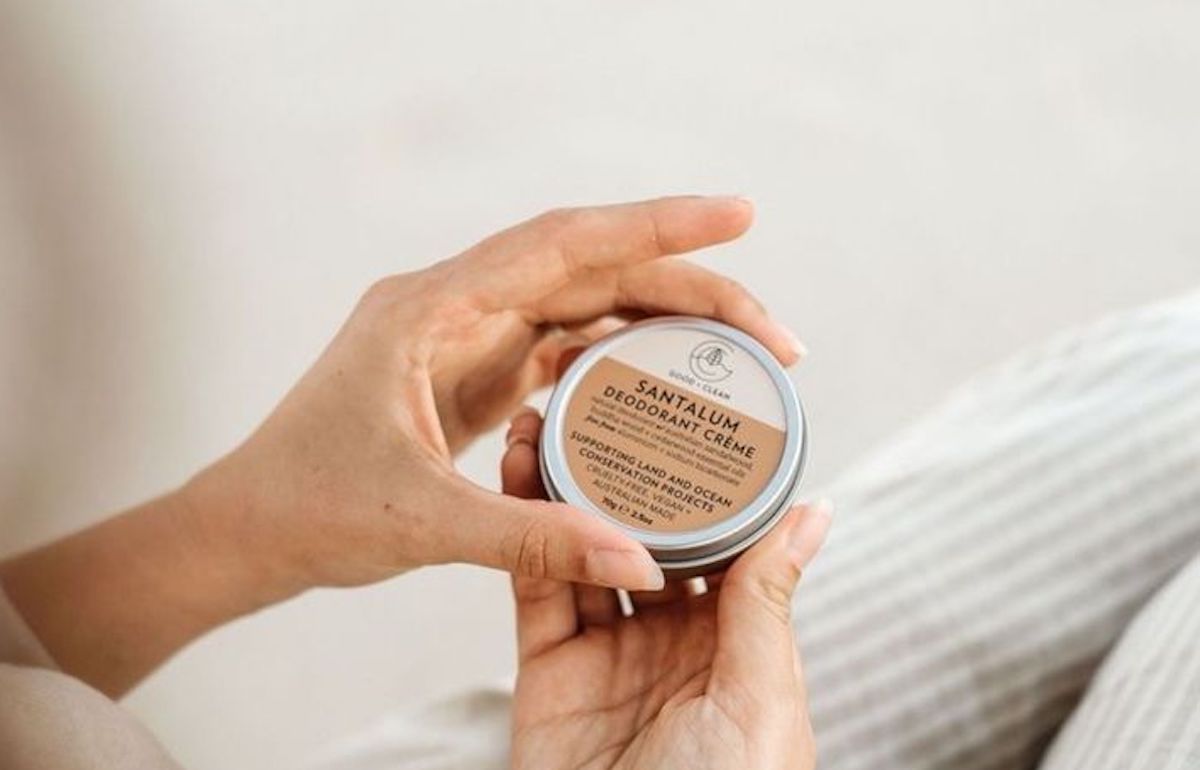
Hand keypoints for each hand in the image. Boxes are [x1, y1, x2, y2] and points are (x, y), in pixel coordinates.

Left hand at [187, 196, 804, 595]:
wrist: (250, 529)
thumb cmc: (309, 506)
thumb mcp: (423, 522)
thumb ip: (533, 538)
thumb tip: (640, 559)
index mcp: (430, 308)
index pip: (561, 243)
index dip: (655, 224)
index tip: (737, 214)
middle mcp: (453, 307)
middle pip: (590, 271)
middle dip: (685, 287)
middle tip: (769, 331)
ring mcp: (464, 339)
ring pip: (583, 308)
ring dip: (658, 323)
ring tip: (736, 355)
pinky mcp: (473, 376)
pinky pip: (562, 351)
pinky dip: (618, 362)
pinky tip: (662, 384)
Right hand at [504, 412, 830, 769]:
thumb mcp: (761, 699)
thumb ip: (767, 600)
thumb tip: (816, 511)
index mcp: (737, 642)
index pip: (720, 538)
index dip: (702, 477)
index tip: (686, 412)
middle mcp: (673, 639)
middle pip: (645, 532)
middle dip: (625, 471)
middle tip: (605, 403)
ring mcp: (608, 653)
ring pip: (584, 548)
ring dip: (566, 484)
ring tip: (551, 417)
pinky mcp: (549, 671)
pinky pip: (536, 589)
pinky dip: (526, 532)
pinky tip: (520, 474)